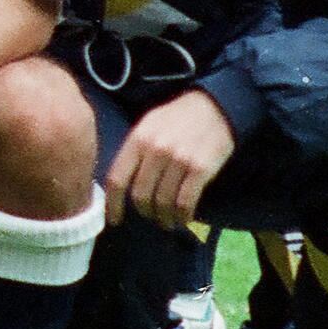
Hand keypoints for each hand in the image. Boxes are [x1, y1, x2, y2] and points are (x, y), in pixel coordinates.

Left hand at [105, 88, 237, 229]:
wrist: (215, 107)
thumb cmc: (176, 119)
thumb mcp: (147, 126)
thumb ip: (133, 152)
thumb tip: (118, 184)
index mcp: (137, 140)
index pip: (117, 179)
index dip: (113, 205)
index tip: (114, 220)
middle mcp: (155, 150)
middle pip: (140, 195)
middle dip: (144, 212)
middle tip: (150, 217)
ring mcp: (178, 160)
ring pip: (163, 202)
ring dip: (164, 218)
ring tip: (168, 221)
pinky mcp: (200, 169)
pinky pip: (186, 202)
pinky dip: (183, 216)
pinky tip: (184, 218)